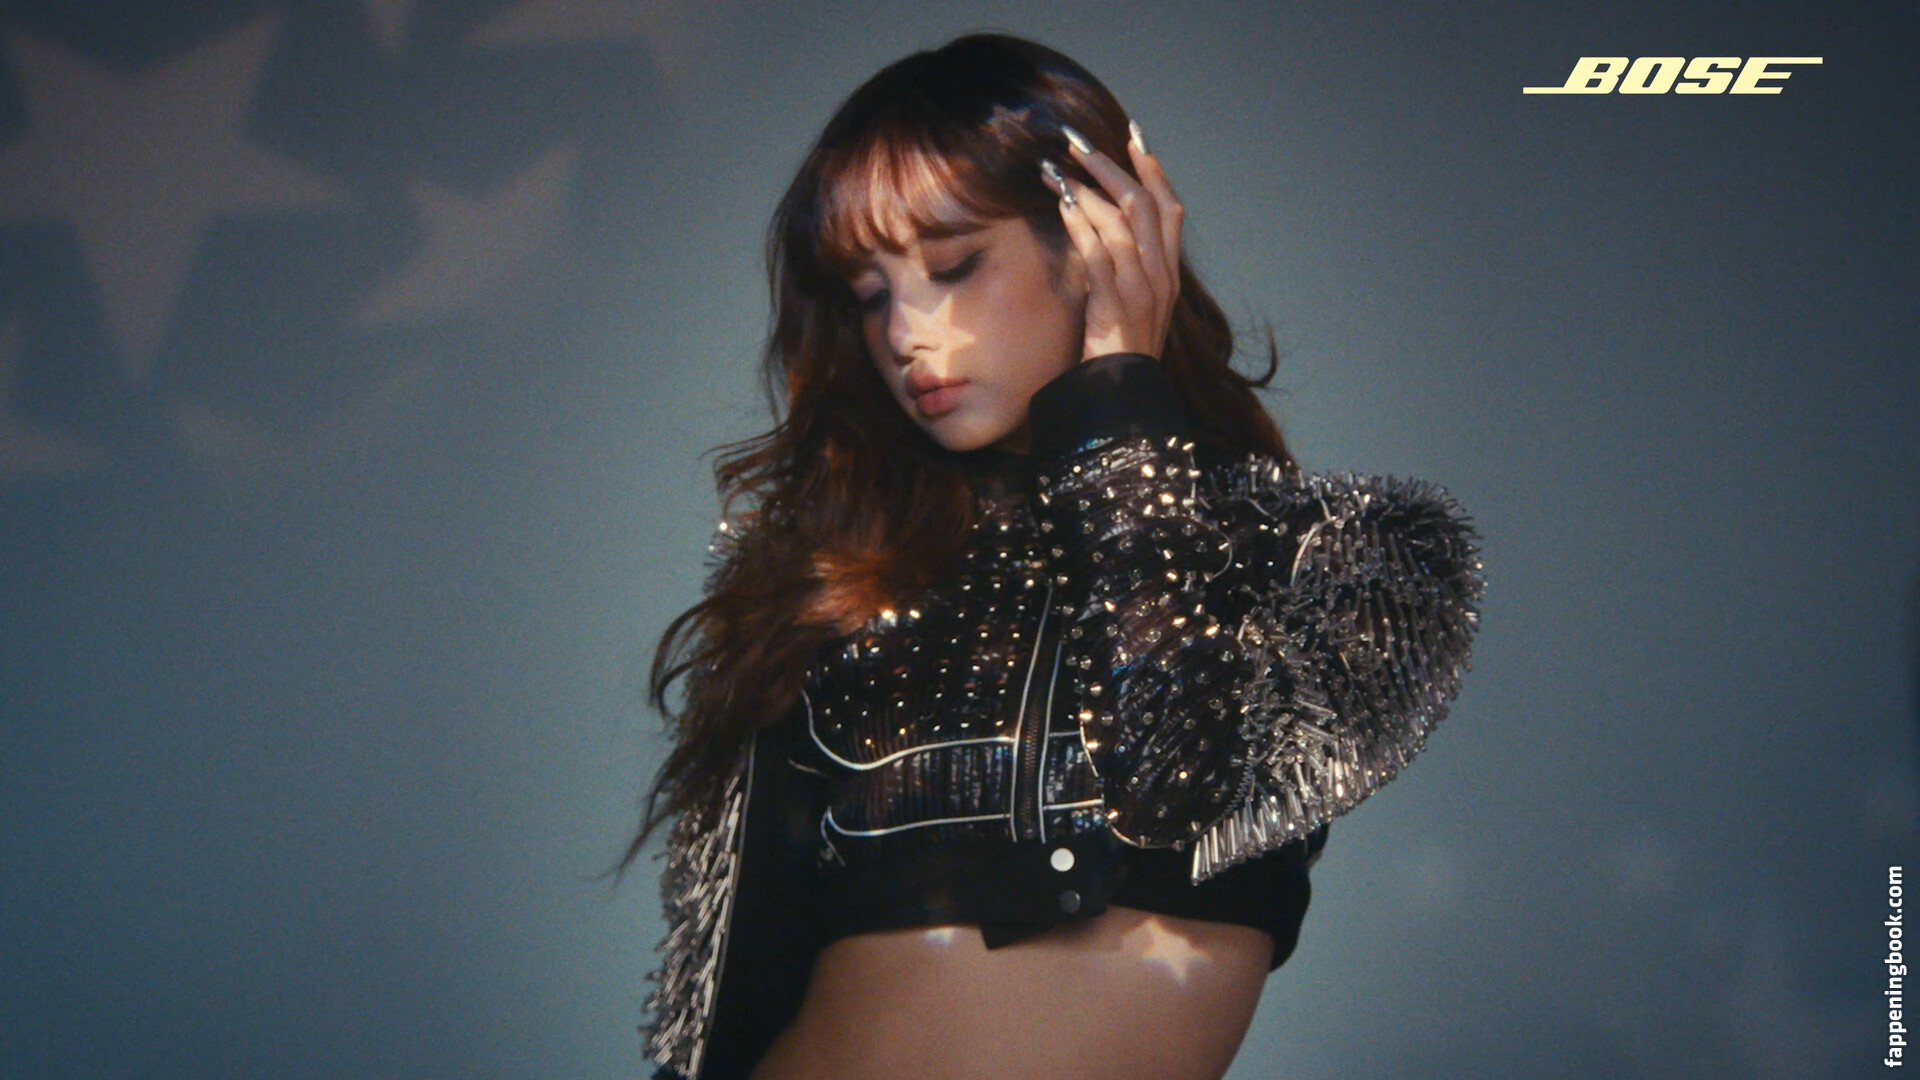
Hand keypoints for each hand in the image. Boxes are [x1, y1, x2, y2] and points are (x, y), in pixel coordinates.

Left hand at [1047, 121, 1183, 360]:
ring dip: (1089, 192)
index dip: (1153, 172)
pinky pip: (1100, 255)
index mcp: (1169, 274)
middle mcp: (1161, 276)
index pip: (1170, 210)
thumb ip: (1128, 267)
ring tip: (1060, 173)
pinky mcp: (1117, 305)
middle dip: (1111, 168)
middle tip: (1079, 146)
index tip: (1133, 140)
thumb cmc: (1120, 350)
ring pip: (1123, 224)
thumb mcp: (1133, 303)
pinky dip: (1082, 226)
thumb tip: (1101, 227)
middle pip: (1144, 206)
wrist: (1122, 394)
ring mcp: (1142, 290)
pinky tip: (1064, 207)